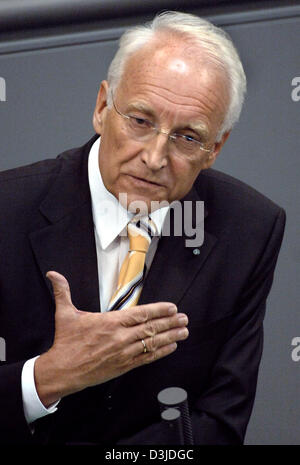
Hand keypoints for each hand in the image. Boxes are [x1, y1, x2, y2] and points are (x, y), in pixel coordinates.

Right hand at [35, 271, 188, 406]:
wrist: (61, 371)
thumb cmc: (65, 343)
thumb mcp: (64, 314)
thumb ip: (63, 291)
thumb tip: (53, 274)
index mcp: (109, 323)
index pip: (140, 314)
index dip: (159, 310)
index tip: (172, 307)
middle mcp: (120, 338)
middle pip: (151, 328)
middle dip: (170, 323)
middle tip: (184, 318)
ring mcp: (123, 353)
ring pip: (152, 343)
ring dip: (170, 337)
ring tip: (184, 332)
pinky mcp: (123, 366)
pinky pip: (146, 358)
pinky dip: (160, 352)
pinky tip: (171, 347)